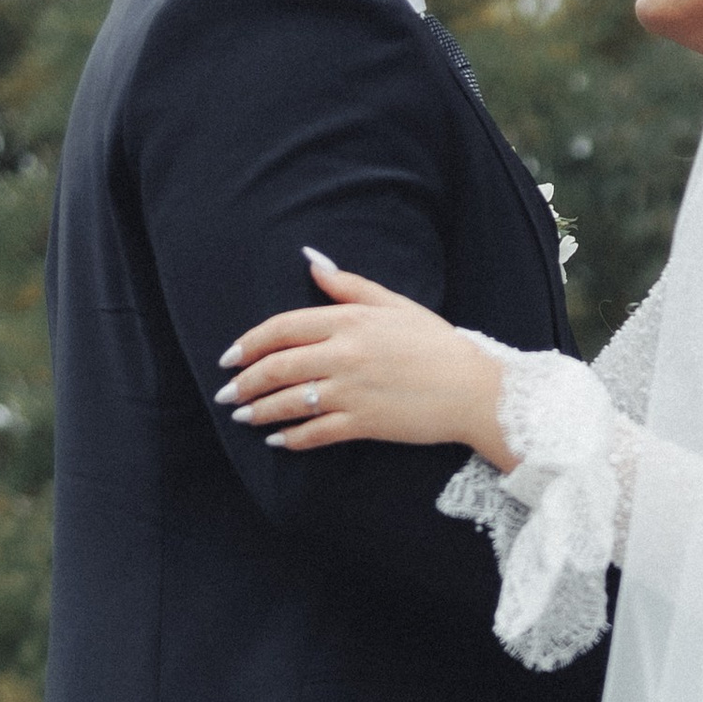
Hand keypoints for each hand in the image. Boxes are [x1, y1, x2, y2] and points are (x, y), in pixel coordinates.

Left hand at [219, 251, 515, 468]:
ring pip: (291, 401)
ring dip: (260, 411)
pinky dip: (292, 438)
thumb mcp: (394, 304)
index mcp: (349, 320)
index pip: (283, 328)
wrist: (474, 389)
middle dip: (245, 382)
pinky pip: (316, 432)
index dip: (249, 343)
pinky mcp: (364, 424)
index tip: (230, 356)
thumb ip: (349, 285)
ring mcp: (352, 391)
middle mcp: (344, 354)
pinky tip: (278, 440)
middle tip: (228, 393)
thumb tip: (310, 261)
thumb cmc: (436, 344)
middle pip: (278, 367)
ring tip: (243, 416)